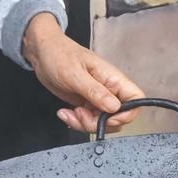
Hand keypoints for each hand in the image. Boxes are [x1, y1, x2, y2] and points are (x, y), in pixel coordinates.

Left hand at [22, 13, 144, 132]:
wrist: (42, 52)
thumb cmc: (58, 54)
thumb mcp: (74, 74)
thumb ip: (95, 91)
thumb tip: (115, 107)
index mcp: (112, 77)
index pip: (136, 99)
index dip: (127, 114)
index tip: (106, 118)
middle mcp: (108, 89)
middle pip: (118, 117)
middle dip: (99, 123)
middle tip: (80, 115)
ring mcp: (97, 98)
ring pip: (103, 122)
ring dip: (85, 124)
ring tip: (69, 114)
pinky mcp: (86, 103)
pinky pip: (89, 121)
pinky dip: (77, 122)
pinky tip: (65, 113)